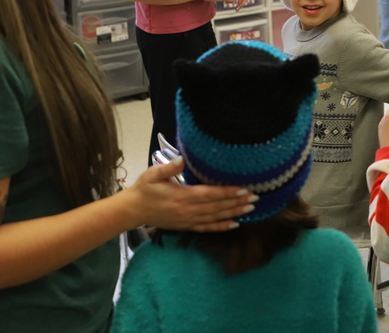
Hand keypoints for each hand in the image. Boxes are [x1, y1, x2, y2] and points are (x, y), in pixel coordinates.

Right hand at [126, 157, 257, 231]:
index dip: (227, 192)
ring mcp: (188, 220)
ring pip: (215, 217)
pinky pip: (207, 228)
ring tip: (251, 209)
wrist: (133, 211)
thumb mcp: (152, 174)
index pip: (210, 194)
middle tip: (255, 198)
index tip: (243, 189)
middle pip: (217, 207)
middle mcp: (188, 210)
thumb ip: (168, 167)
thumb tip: (182, 158)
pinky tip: (235, 225)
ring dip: (234, 213)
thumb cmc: (144, 189)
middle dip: (237, 202)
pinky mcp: (186, 226)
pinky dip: (222, 227)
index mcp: (182, 196)